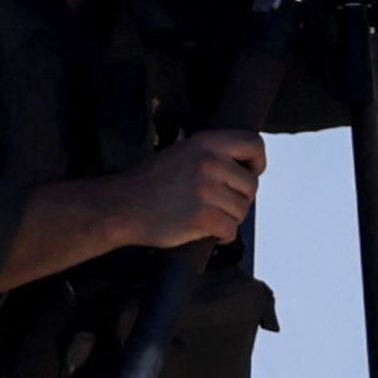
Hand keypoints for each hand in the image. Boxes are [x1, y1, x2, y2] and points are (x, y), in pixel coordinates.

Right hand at [97, 129, 265, 252]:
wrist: (120, 206)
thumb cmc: (150, 183)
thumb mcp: (183, 152)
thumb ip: (214, 155)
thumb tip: (246, 169)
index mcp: (207, 142)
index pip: (254, 144)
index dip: (257, 162)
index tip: (249, 172)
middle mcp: (210, 163)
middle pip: (251, 185)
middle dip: (238, 197)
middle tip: (216, 202)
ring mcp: (207, 191)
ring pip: (241, 210)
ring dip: (228, 217)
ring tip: (204, 214)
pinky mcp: (203, 217)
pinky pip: (230, 230)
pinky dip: (222, 235)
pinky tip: (206, 231)